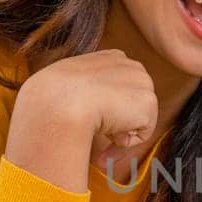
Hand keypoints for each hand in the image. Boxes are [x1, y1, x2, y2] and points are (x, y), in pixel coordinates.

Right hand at [6, 49, 157, 191]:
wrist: (59, 100)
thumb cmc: (53, 96)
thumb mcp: (67, 86)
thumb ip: (84, 93)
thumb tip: (85, 111)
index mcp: (112, 58)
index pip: (120, 88)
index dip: (110, 109)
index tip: (94, 123)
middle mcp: (131, 65)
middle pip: (134, 105)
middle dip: (120, 124)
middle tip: (100, 141)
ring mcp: (142, 82)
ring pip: (137, 120)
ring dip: (118, 134)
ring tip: (98, 132)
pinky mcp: (148, 102)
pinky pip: (141, 135)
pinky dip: (124, 144)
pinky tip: (107, 134)